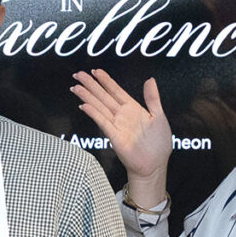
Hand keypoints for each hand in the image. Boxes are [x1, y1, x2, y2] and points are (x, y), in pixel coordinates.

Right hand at [69, 68, 171, 204]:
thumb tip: (149, 79)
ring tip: (76, 87)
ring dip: (87, 96)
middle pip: (103, 96)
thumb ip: (152, 98)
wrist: (155, 165)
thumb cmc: (158, 143)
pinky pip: (102, 122)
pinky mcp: (114, 136)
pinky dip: (93, 113)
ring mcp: (116, 125)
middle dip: (91, 85)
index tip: (95, 71)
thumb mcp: (159, 116)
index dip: (105, 80)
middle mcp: (122, 115)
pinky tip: (84, 105)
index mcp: (133, 108)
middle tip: (78, 74)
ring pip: (99, 107)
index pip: (116, 91)